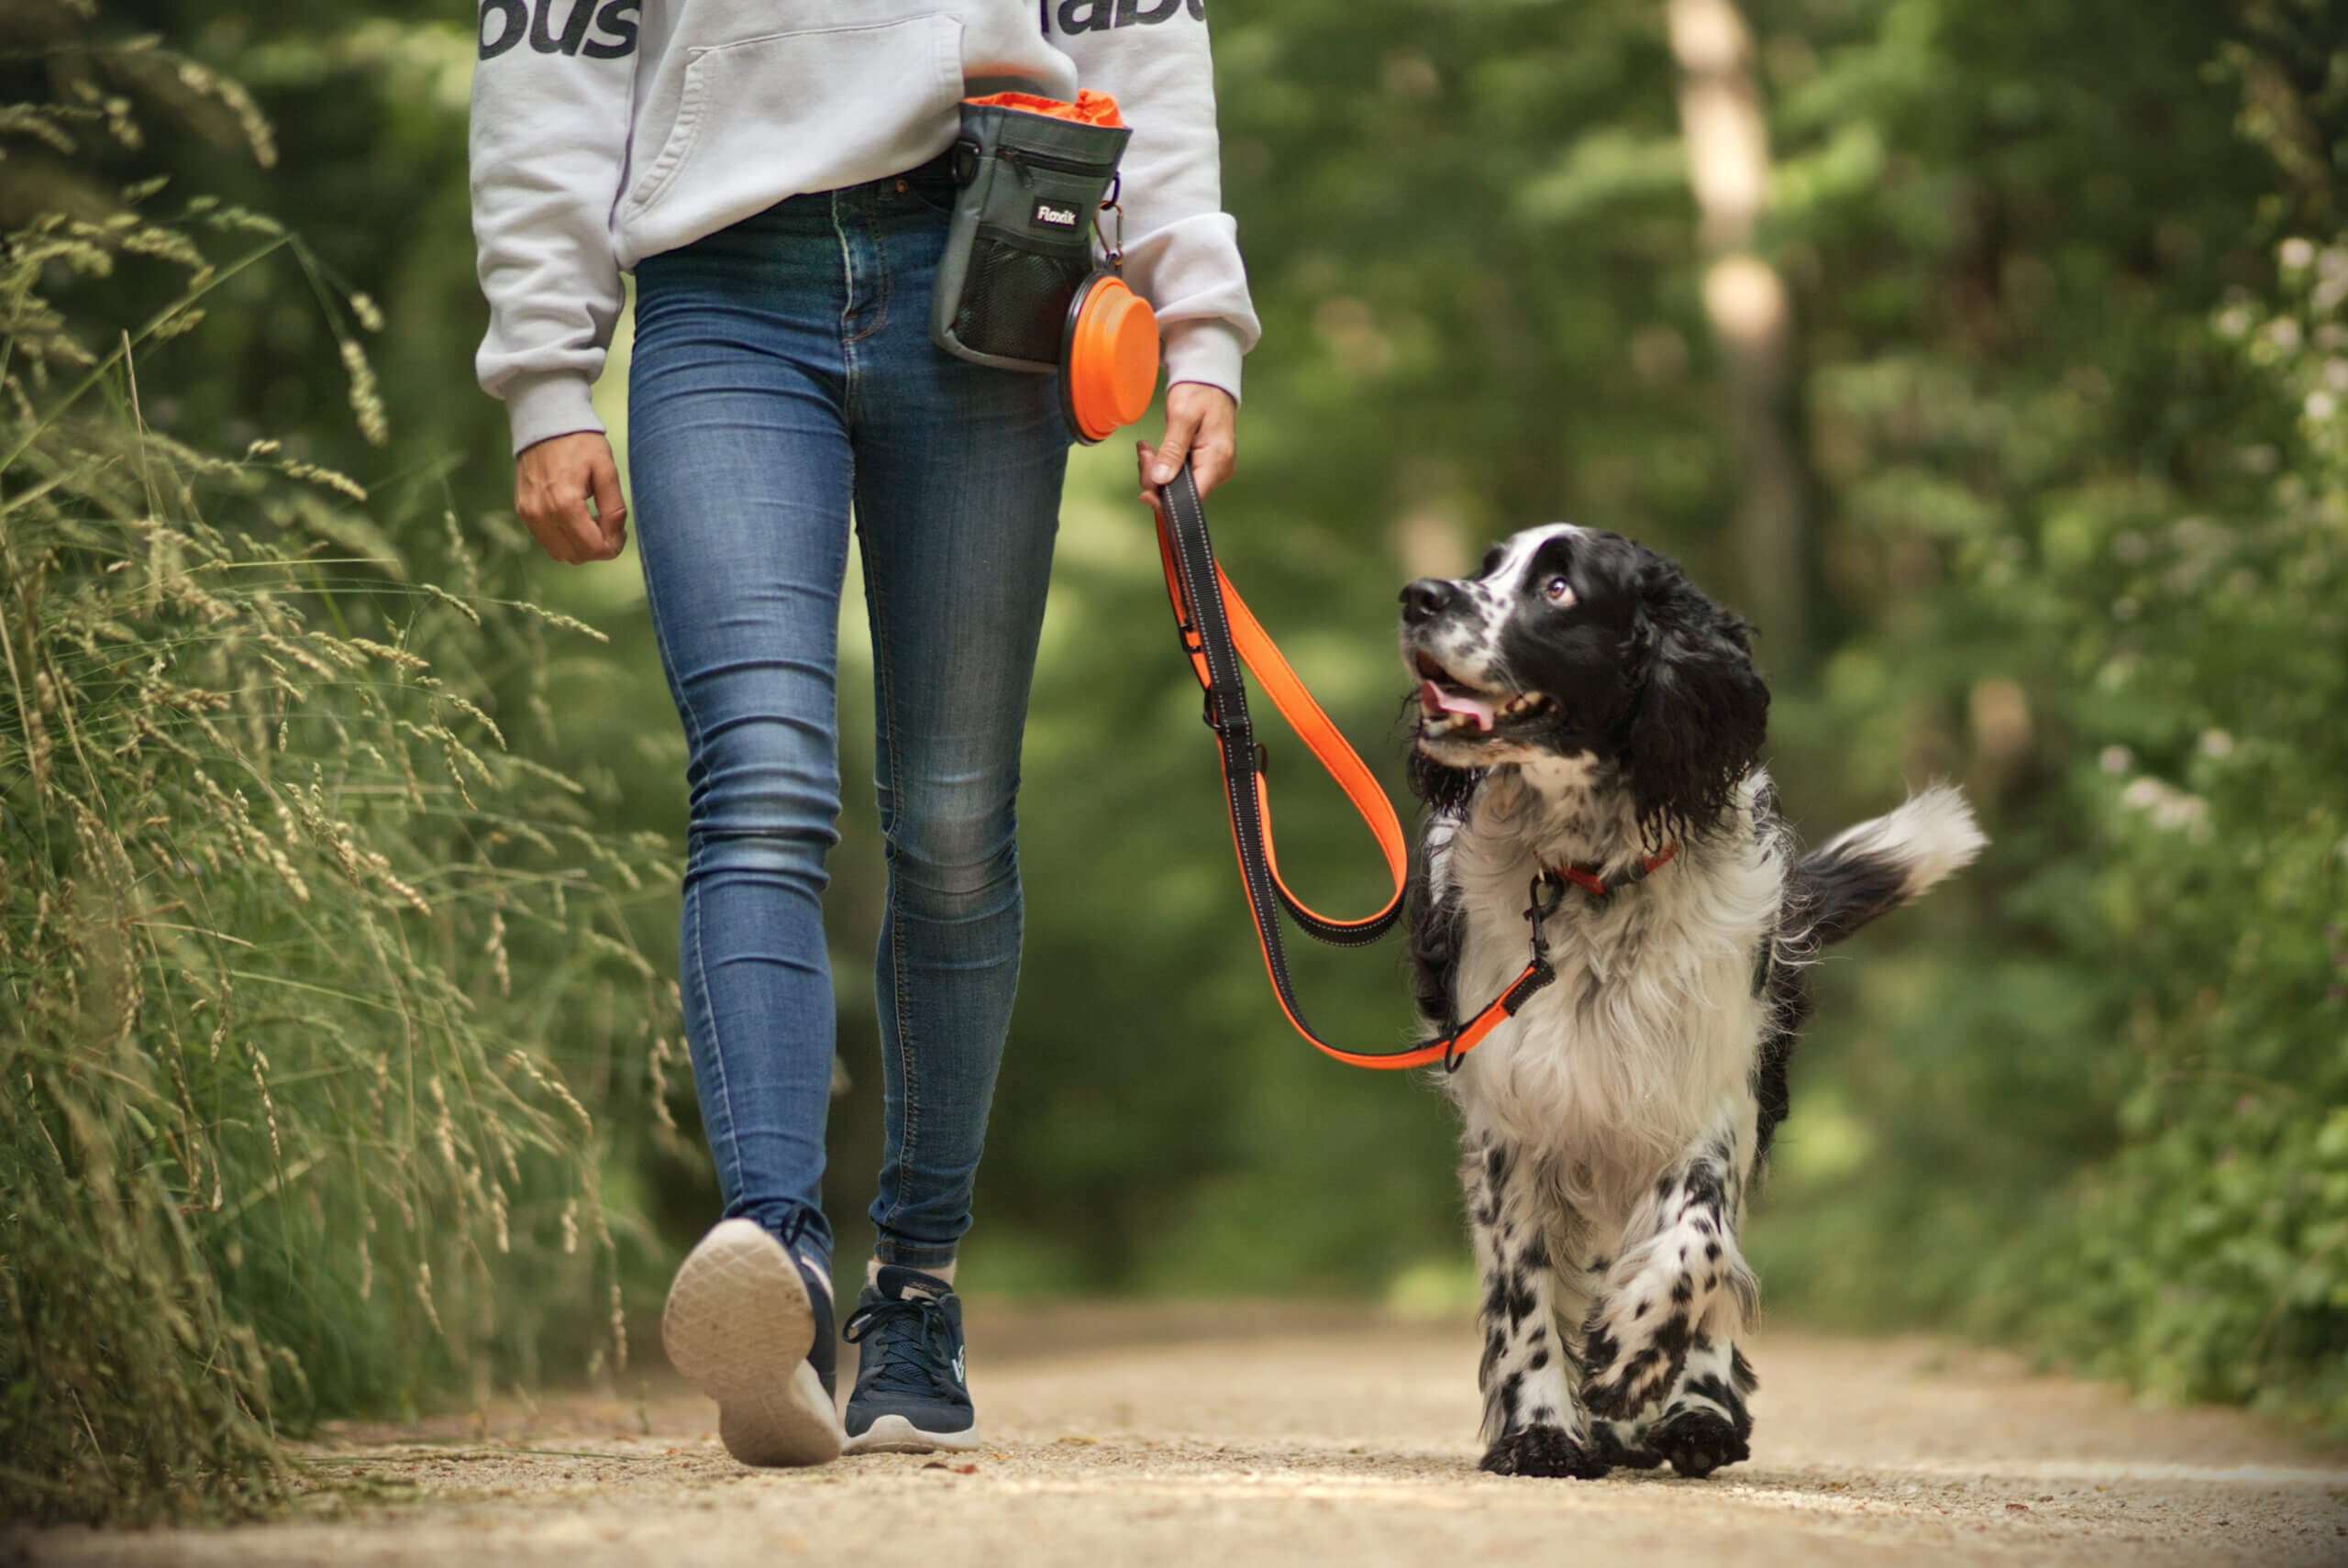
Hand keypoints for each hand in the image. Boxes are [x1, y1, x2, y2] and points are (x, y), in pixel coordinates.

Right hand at [514, 430, 627, 563]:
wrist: (545, 422)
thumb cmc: (579, 442)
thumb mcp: (606, 470)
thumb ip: (614, 507)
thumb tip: (615, 537)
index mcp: (565, 504)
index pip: (594, 549)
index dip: (614, 546)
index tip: (621, 530)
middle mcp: (542, 514)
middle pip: (578, 555)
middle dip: (598, 547)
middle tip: (608, 523)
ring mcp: (529, 515)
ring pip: (561, 553)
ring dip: (581, 545)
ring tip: (591, 520)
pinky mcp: (523, 512)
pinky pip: (547, 541)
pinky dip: (565, 538)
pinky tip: (575, 518)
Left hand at [1136, 381, 1236, 507]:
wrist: (1208, 381)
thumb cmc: (1199, 393)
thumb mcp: (1182, 417)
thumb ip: (1172, 450)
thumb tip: (1161, 480)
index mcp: (1217, 460)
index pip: (1193, 498)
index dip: (1166, 500)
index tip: (1144, 493)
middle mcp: (1219, 470)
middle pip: (1181, 493)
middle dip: (1155, 478)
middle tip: (1144, 452)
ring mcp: (1213, 469)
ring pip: (1176, 485)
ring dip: (1156, 470)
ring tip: (1146, 448)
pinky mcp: (1204, 465)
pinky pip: (1179, 475)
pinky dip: (1163, 466)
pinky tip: (1155, 451)